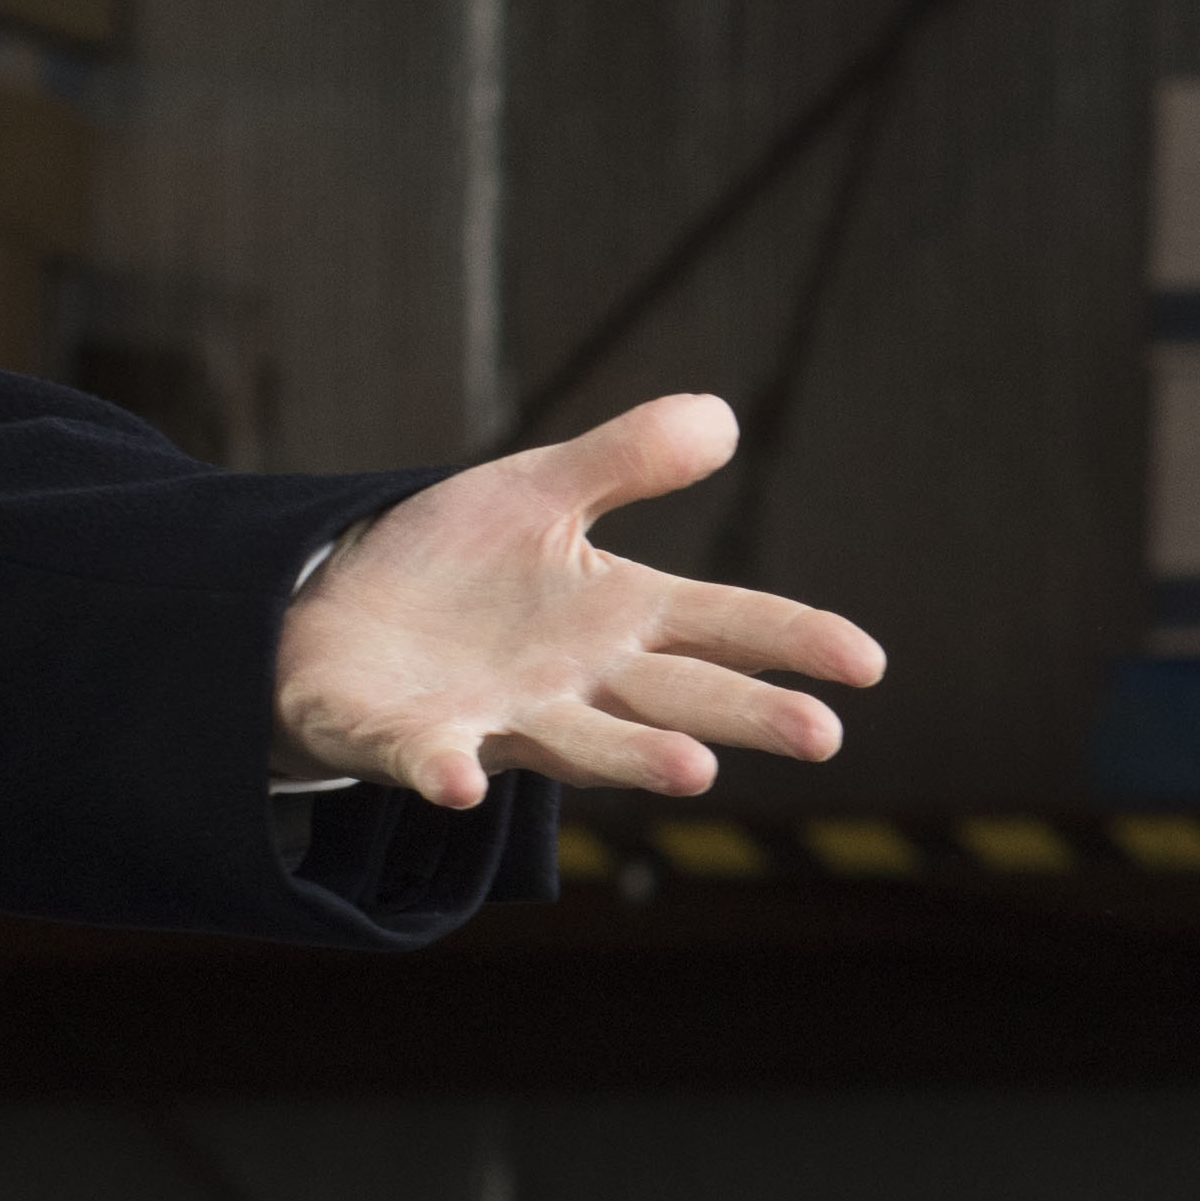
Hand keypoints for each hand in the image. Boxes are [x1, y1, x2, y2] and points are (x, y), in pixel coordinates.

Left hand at [272, 394, 883, 805]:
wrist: (331, 612)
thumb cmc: (450, 565)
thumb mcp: (536, 491)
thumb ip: (624, 460)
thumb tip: (723, 417)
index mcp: (614, 616)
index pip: (723, 624)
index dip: (792, 640)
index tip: (867, 662)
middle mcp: (573, 681)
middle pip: (675, 696)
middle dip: (743, 714)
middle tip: (822, 734)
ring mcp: (496, 717)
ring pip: (577, 744)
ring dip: (631, 760)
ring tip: (694, 771)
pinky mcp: (411, 740)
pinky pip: (432, 759)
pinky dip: (445, 772)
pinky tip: (462, 783)